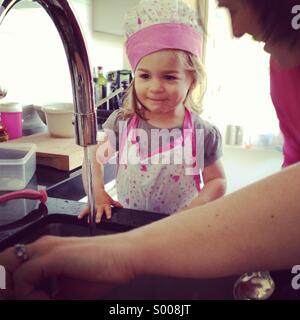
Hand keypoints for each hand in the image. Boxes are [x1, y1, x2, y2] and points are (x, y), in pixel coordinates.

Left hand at [0, 235, 134, 299]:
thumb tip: (34, 301)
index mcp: (45, 251)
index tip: (27, 299)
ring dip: (16, 290)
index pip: (10, 266)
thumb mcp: (68, 290)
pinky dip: (28, 294)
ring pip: (6, 267)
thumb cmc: (103, 270)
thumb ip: (47, 296)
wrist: (125, 256)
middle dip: (9, 286)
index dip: (11, 286)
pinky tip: (48, 299)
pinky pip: (24, 277)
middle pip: (4, 262)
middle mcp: (42, 246)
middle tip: (28, 298)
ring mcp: (47, 249)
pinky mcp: (55, 255)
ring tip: (40, 299)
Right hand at [78, 189, 122, 222]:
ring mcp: (94, 206)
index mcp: (105, 205)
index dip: (108, 213)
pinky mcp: (89, 205)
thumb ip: (115, 204)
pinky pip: (85, 210)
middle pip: (99, 212)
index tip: (108, 217)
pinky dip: (82, 213)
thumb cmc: (104, 196)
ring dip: (90, 217)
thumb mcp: (110, 200)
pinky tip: (80, 217)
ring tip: (88, 221)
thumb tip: (121, 206)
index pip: (108, 209)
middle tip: (97, 221)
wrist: (96, 189)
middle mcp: (99, 206)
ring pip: (92, 212)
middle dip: (98, 216)